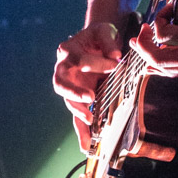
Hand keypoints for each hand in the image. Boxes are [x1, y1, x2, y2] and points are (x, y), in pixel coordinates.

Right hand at [53, 22, 124, 151]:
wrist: (94, 42)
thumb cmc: (97, 37)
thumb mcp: (103, 31)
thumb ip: (107, 41)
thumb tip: (115, 56)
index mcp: (68, 51)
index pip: (79, 59)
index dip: (96, 62)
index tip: (114, 63)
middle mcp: (63, 70)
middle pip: (61, 84)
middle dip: (74, 93)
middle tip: (89, 98)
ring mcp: (70, 86)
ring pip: (69, 103)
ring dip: (78, 115)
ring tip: (88, 127)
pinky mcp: (77, 98)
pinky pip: (77, 116)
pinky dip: (81, 131)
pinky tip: (86, 146)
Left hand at [129, 0, 177, 77]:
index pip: (166, 35)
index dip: (158, 20)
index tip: (165, 10)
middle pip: (161, 58)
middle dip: (144, 45)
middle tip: (141, 31)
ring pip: (167, 70)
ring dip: (148, 57)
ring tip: (138, 43)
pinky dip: (161, 71)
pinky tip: (150, 66)